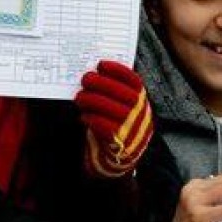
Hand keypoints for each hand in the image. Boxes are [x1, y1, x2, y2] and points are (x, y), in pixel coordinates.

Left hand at [75, 60, 153, 178]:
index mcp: (142, 100)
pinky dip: (92, 119)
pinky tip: (84, 116)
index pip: (134, 81)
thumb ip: (115, 92)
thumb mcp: (124, 106)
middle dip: (101, 83)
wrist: (122, 157)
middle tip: (85, 78)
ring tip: (79, 97)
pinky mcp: (120, 142)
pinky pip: (104, 127)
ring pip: (111, 109)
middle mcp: (141, 113)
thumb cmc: (118, 124)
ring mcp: (132, 128)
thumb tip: (95, 72)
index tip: (101, 64)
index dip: (118, 70)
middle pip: (121, 93)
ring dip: (92, 100)